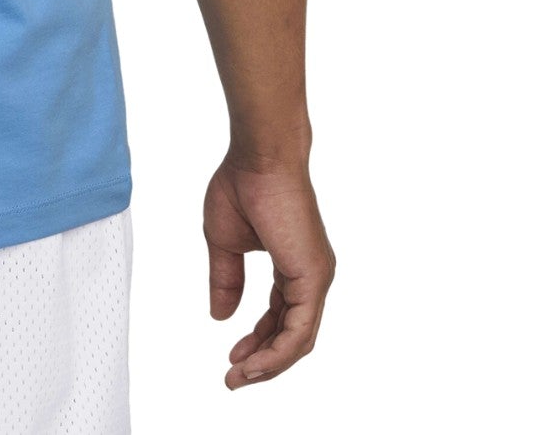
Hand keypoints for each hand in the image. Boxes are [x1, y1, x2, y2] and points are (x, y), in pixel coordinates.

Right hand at [204, 151, 334, 387]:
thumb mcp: (224, 241)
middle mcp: (311, 276)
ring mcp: (316, 278)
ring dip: (269, 363)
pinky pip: (299, 329)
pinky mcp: (313, 278)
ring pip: (298, 339)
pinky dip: (277, 351)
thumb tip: (220, 316)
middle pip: (291, 334)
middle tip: (234, 379)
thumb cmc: (242, 184)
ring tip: (240, 377)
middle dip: (262, 361)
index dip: (256, 340)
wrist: (259, 156)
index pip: (278, 315)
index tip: (232, 357)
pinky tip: (255, 363)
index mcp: (294, 265)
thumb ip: (226, 279)